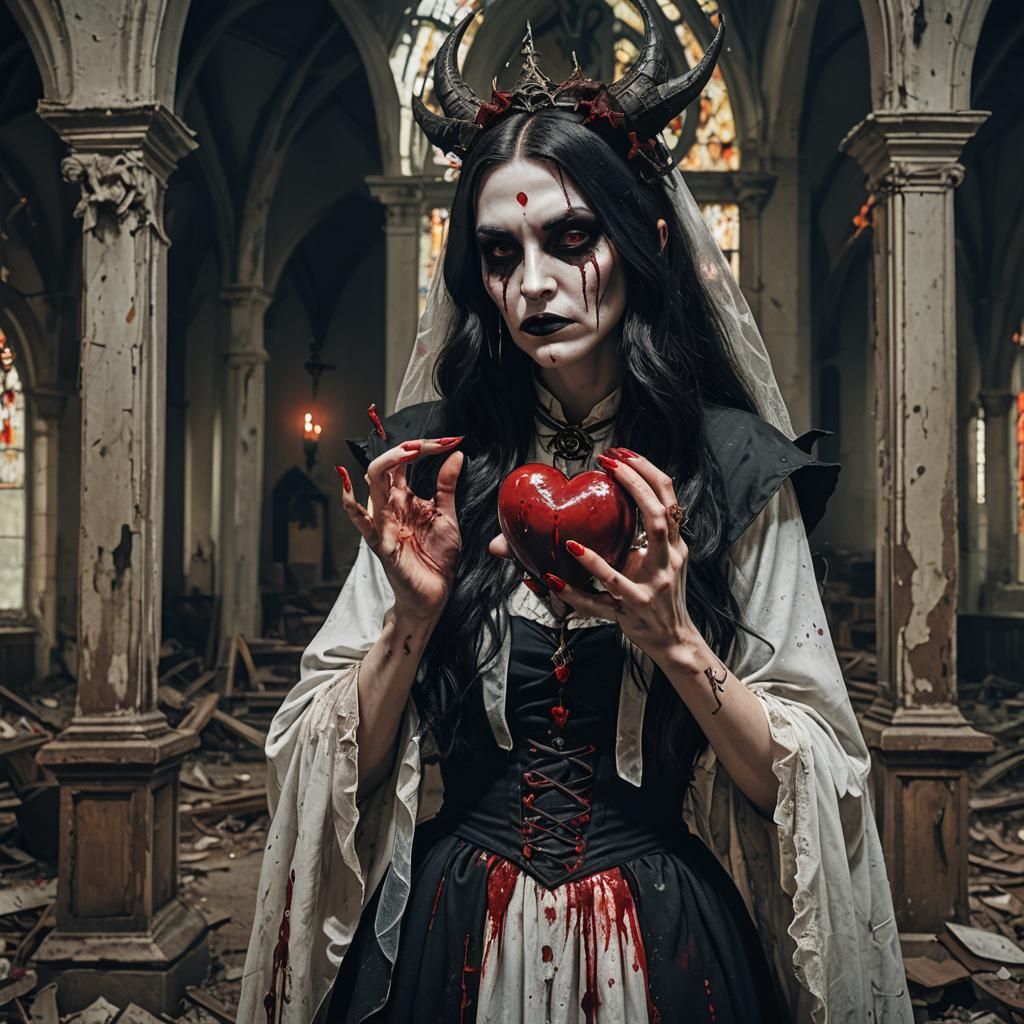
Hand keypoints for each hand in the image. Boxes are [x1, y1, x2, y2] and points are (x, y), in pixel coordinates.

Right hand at [336, 437, 463, 622]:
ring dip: (388, 463)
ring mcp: (382, 522)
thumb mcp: (447, 515)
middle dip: (405, 449)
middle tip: (427, 444)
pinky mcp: (380, 541)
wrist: (435, 593)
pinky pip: (360, 521)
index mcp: (403, 498)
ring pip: (373, 484)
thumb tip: (455, 454)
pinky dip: (350, 503)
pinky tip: (347, 487)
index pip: (404, 462)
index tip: (447, 441)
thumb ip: (446, 485)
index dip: (422, 447)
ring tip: (409, 450)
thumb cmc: (436, 557)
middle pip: (385, 467)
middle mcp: (389, 505)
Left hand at [534, 448, 698, 663]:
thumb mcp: (657, 562)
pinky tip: (550, 575)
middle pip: (659, 515)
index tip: (621, 454)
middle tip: (608, 463)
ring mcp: (652, 587)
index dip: (647, 470)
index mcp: (673, 544)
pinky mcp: (632, 609)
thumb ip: (637, 537)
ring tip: (571, 530)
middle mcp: (668, 561)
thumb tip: (602, 510)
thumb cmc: (659, 595)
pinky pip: (601, 594)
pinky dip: (574, 586)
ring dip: (598, 547)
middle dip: (635, 483)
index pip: (668, 497)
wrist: (674, 640)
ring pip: (635, 555)